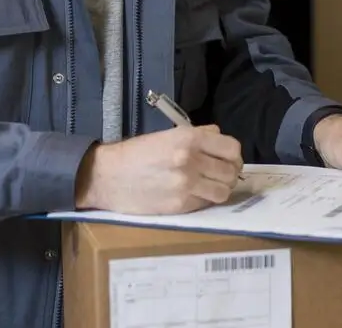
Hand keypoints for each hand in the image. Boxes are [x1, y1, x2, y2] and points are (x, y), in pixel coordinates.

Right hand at [74, 125, 243, 214]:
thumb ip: (197, 135)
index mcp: (190, 139)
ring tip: (210, 186)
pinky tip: (193, 194)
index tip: (228, 159)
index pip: (232, 148)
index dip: (233, 155)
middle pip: (231, 171)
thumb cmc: (137, 153)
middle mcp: (191, 161)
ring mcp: (186, 185)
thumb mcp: (168, 134)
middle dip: (229, 173)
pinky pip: (206, 204)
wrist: (108, 176)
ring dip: (220, 189)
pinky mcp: (179, 206)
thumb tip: (219, 136)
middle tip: (220, 174)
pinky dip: (204, 200)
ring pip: (223, 191)